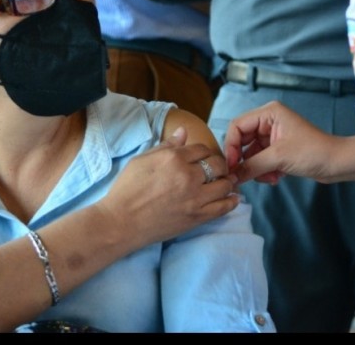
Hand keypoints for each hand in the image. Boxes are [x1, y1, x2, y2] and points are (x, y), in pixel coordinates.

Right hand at [97, 126, 238, 249]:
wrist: (121, 222)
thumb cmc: (127, 189)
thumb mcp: (142, 160)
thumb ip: (166, 145)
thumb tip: (184, 131)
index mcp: (174, 158)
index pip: (201, 149)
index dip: (203, 152)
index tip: (203, 158)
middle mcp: (188, 176)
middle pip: (217, 164)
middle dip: (219, 165)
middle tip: (217, 169)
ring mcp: (195, 198)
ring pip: (224, 184)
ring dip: (227, 181)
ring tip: (226, 182)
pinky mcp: (197, 217)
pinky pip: (223, 207)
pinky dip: (231, 201)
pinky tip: (233, 198)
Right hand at [224, 100, 339, 183]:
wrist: (338, 163)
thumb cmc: (313, 152)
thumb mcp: (279, 158)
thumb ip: (251, 166)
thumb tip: (231, 178)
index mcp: (269, 113)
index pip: (237, 126)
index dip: (231, 146)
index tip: (231, 166)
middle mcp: (268, 121)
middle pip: (242, 141)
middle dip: (244, 161)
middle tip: (243, 177)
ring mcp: (273, 136)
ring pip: (251, 154)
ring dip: (256, 169)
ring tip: (270, 178)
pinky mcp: (278, 149)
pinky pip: (261, 160)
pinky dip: (264, 171)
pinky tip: (276, 178)